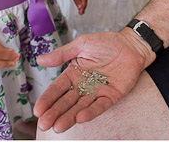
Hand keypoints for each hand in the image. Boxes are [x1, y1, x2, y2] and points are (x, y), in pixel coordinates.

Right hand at [34, 29, 153, 132]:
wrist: (131, 45)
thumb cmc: (106, 42)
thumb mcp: (81, 44)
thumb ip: (62, 54)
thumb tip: (40, 60)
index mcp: (73, 74)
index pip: (57, 89)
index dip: (47, 99)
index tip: (37, 110)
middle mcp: (83, 86)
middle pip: (66, 102)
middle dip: (55, 113)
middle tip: (44, 124)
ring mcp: (97, 92)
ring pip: (81, 107)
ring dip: (69, 117)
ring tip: (58, 126)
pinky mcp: (111, 96)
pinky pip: (100, 106)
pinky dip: (91, 112)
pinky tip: (80, 118)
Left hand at [59, 0, 87, 14]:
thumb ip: (77, 0)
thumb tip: (80, 6)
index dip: (83, 6)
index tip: (81, 11)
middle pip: (84, 0)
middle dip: (83, 7)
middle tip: (81, 13)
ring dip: (81, 5)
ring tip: (81, 11)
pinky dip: (79, 2)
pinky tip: (79, 6)